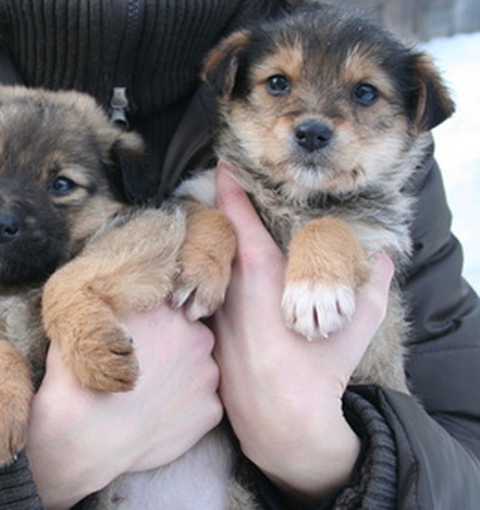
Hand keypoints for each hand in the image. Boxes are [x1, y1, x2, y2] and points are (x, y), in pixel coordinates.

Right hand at [27, 303, 221, 508]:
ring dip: (180, 376)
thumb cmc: (77, 380)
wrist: (85, 439)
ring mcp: (208, 373)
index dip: (151, 322)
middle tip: (142, 367)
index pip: (167, 304)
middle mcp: (195, 335)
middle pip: (188, 334)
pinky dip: (183, 408)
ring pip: (197, 368)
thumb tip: (108, 301)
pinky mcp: (211, 409)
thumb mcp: (81, 326)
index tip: (137, 337)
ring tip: (148, 395)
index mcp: (164, 308)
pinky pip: (200, 403)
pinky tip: (157, 416)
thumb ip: (107, 307)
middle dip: (171, 346)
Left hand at [212, 164, 393, 504]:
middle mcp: (229, 287)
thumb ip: (374, 286)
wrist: (282, 424)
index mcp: (260, 273)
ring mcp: (212, 313)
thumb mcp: (356, 325)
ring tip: (231, 252)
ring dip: (218, 259)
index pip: (237, 215)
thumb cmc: (320, 370)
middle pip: (219, 241)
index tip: (223, 165)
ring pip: (210, 273)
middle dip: (223, 222)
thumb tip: (383, 260)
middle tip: (230, 206)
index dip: (229, 186)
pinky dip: (212, 291)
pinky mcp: (207, 338)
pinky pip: (206, 302)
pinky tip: (225, 298)